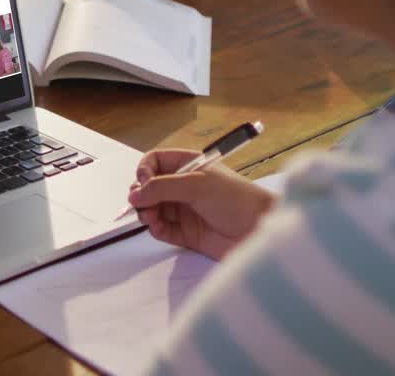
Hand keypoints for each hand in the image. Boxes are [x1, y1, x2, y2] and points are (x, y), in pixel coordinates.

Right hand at [126, 149, 277, 260]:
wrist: (258, 230)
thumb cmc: (239, 200)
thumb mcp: (197, 185)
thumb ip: (162, 187)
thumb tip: (135, 194)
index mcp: (188, 166)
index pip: (155, 162)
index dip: (144, 171)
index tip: (143, 183)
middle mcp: (184, 186)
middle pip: (149, 187)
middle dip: (142, 195)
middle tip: (142, 203)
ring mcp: (184, 209)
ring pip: (152, 208)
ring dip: (146, 212)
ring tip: (151, 217)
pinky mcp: (186, 232)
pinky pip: (161, 229)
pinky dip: (155, 228)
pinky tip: (158, 227)